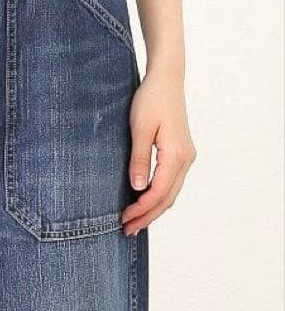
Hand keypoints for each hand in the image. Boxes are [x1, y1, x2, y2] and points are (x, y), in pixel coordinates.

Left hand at [122, 68, 195, 234]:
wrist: (167, 79)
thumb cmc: (151, 100)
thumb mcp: (140, 129)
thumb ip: (139, 159)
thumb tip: (137, 188)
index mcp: (176, 155)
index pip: (158, 193)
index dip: (141, 210)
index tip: (124, 220)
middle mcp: (186, 159)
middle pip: (167, 199)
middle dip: (147, 217)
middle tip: (127, 231)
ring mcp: (186, 157)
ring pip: (171, 194)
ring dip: (153, 210)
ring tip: (134, 223)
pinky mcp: (181, 154)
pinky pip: (171, 184)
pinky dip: (158, 198)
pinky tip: (144, 204)